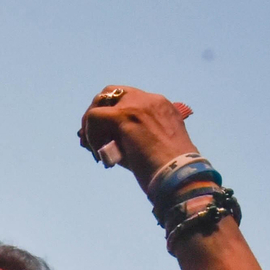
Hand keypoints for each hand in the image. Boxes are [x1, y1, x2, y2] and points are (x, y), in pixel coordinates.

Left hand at [80, 85, 196, 191]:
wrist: (179, 175)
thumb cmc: (168, 170)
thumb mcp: (149, 148)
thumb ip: (127, 140)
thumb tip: (100, 145)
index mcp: (160, 106)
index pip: (127, 99)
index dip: (111, 116)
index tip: (105, 137)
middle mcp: (149, 100)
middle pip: (110, 93)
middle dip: (96, 114)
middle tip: (90, 139)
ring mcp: (138, 105)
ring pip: (99, 103)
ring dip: (91, 126)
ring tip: (94, 149)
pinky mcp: (125, 116)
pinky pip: (94, 117)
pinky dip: (91, 135)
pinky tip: (99, 154)